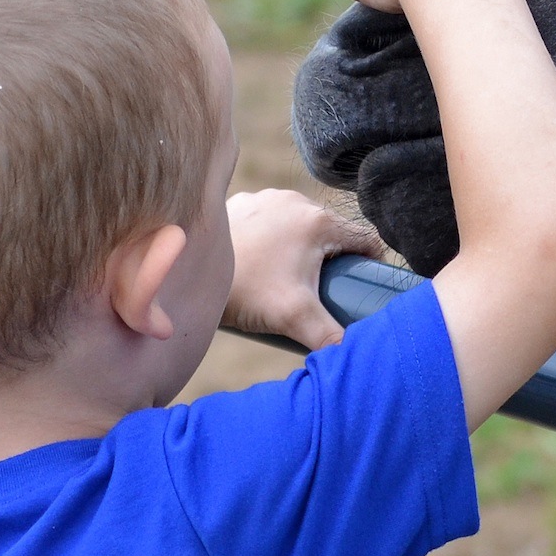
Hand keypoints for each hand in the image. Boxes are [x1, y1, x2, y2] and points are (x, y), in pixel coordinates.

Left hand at [222, 190, 382, 350]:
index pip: (366, 240)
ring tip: (290, 279)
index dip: (371, 266)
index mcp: (318, 221)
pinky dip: (274, 240)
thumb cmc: (245, 292)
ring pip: (301, 226)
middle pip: (333, 233)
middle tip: (323, 292)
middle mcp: (295, 201)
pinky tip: (263, 263)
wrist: (184, 276)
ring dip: (303, 248)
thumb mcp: (295, 317)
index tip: (361, 289)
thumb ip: (331, 337)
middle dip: (334, 260)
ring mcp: (266, 199)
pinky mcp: (241, 205)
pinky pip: (271, 221)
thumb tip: (357, 355)